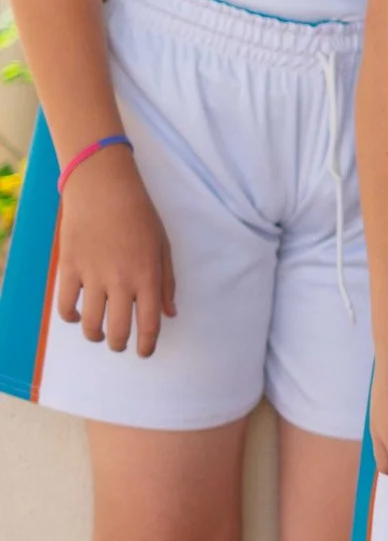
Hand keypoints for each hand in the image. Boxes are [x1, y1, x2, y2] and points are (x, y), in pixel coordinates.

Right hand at [54, 145, 174, 356]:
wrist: (103, 188)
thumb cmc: (139, 214)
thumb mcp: (163, 244)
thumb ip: (167, 281)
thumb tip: (169, 313)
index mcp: (148, 276)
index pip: (148, 324)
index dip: (146, 345)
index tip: (144, 353)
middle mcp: (121, 281)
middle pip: (118, 331)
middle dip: (120, 344)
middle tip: (120, 343)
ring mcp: (92, 276)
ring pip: (90, 325)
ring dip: (95, 335)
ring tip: (99, 332)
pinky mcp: (69, 269)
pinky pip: (65, 307)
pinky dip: (71, 317)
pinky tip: (77, 315)